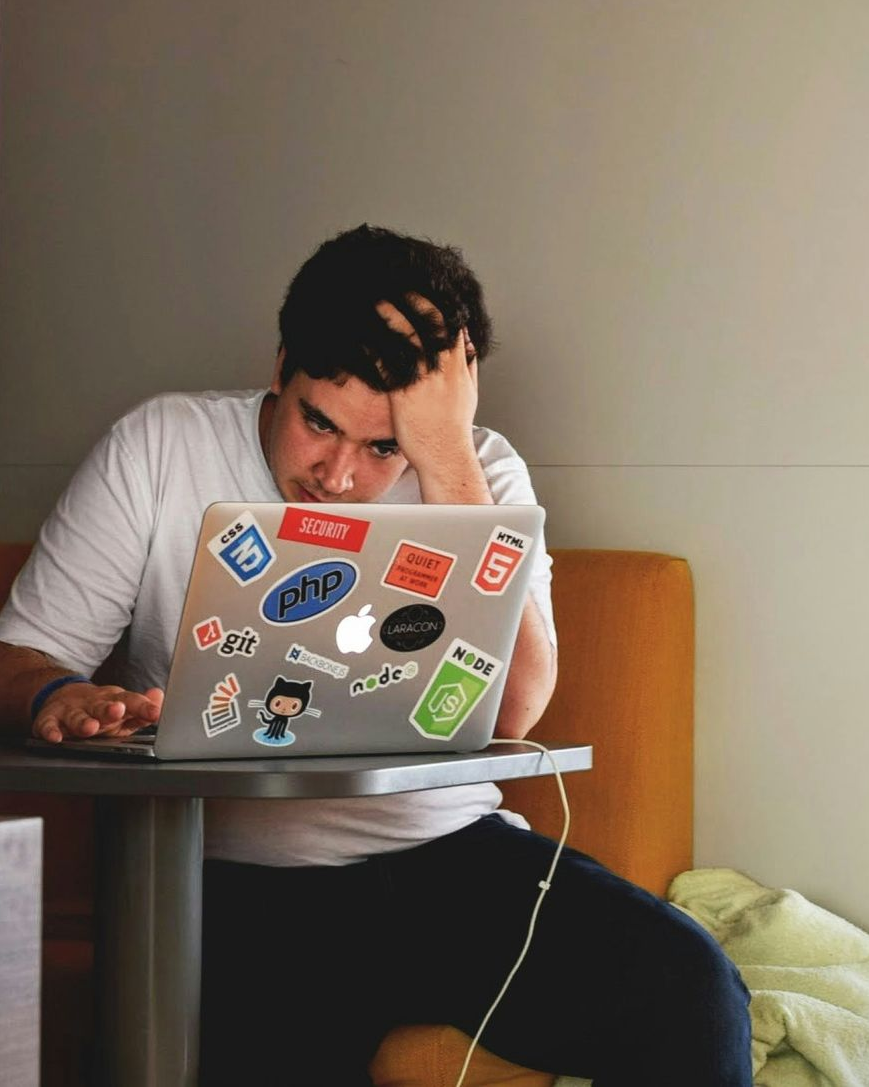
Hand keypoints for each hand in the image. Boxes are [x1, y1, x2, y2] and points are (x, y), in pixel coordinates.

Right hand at [33, 682, 163, 743]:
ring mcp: (71, 710)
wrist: (63, 697)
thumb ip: (142, 708)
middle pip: (102, 706)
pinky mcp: (50, 718)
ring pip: (77, 716)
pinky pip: (48, 725)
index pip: (131, 701)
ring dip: (83, 722)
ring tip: (90, 728)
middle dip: (110, 709)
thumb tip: (160, 697)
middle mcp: (93, 703)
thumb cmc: (101, 709)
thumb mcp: (123, 708)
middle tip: (118, 711)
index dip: (143, 707)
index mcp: (114, 700)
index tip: (155, 713)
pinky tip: (55, 737)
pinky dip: (50, 731)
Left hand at [375, 295, 479, 478]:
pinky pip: (389, 362)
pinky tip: (363, 334)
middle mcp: (443, 368)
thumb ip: (468, 366)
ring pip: (409, 336)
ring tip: (375, 299)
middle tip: (396, 283)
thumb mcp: (469, 393)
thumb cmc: (454, 429)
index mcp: (459, 365)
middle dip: (414, 299)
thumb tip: (469, 345)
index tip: (423, 287)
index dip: (437, 302)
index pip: (451, 323)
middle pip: (431, 321)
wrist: (446, 456)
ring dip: (391, 314)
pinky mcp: (404, 394)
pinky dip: (376, 345)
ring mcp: (424, 380)